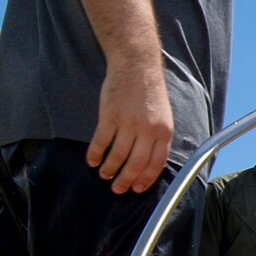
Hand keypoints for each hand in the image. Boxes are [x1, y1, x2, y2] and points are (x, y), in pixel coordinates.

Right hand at [86, 64, 173, 193]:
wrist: (137, 65)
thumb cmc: (149, 92)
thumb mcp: (163, 116)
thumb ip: (158, 137)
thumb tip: (150, 161)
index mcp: (163, 131)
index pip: (156, 163)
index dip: (145, 179)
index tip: (137, 189)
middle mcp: (148, 130)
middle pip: (136, 164)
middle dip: (126, 180)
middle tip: (117, 190)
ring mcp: (128, 123)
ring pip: (118, 155)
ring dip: (109, 169)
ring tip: (104, 175)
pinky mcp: (110, 115)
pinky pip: (101, 141)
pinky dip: (95, 154)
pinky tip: (92, 161)